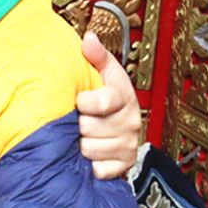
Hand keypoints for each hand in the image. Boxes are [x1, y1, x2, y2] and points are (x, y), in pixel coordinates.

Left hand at [77, 32, 142, 179]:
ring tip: (81, 136)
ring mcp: (128, 145)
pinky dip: (90, 164)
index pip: (102, 102)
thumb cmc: (107, 96)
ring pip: (90, 149)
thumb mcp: (103, 72)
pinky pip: (98, 169)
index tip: (79, 100)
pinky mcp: (124, 166)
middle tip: (77, 120)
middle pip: (89, 128)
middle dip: (78, 125)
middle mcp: (130, 122)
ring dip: (80, 144)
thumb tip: (88, 38)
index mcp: (124, 97)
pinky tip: (87, 154)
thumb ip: (96, 55)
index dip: (84, 102)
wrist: (121, 125)